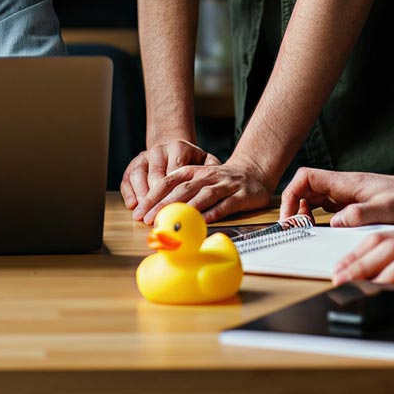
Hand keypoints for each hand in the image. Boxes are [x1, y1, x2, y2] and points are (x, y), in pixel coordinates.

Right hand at [120, 140, 218, 212]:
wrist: (173, 147)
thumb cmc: (191, 159)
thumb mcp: (205, 160)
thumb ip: (212, 169)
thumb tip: (217, 183)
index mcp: (179, 148)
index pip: (175, 173)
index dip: (175, 194)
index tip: (177, 210)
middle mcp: (160, 150)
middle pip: (156, 176)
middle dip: (157, 200)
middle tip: (158, 217)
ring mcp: (145, 156)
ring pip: (139, 176)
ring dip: (142, 197)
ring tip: (144, 215)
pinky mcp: (134, 163)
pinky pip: (127, 178)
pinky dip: (129, 192)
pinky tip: (132, 205)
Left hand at [132, 157, 273, 223]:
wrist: (253, 171)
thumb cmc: (221, 179)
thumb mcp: (199, 178)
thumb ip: (181, 191)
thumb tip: (155, 210)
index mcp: (194, 171)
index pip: (169, 181)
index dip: (153, 195)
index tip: (140, 210)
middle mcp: (208, 176)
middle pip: (182, 189)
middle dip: (163, 204)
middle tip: (148, 219)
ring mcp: (225, 185)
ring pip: (203, 195)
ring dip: (185, 209)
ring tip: (171, 221)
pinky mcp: (241, 196)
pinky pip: (225, 205)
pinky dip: (213, 213)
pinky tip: (202, 222)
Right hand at [279, 167, 393, 226]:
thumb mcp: (387, 210)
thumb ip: (360, 214)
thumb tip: (334, 223)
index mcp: (345, 183)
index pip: (306, 178)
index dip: (291, 195)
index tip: (290, 217)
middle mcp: (342, 186)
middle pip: (305, 189)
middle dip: (294, 207)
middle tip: (296, 229)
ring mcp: (347, 194)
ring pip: (314, 198)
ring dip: (305, 213)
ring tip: (308, 231)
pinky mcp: (353, 204)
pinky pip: (327, 208)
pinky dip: (319, 218)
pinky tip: (325, 231)